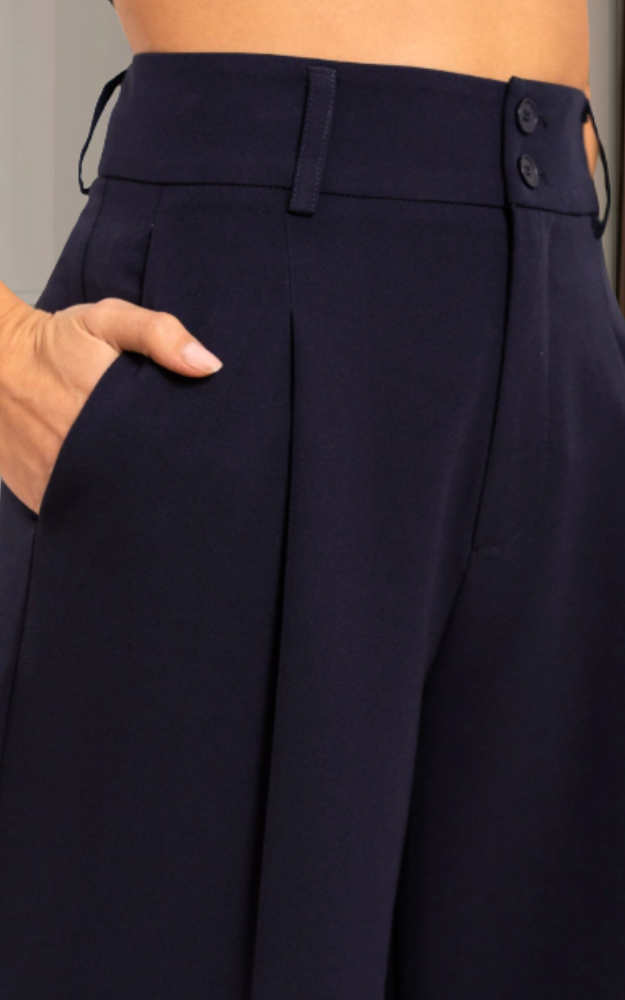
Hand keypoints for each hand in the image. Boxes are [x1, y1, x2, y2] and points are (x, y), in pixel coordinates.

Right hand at [0, 297, 222, 514]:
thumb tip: (208, 365)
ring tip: (138, 482)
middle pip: (139, 488)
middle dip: (158, 483)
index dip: (185, 461)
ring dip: (124, 499)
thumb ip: (160, 334)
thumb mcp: (108, 320)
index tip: (198, 458)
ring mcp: (58, 482)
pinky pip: (76, 511)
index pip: (165, 458)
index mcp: (110, 419)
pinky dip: (92, 507)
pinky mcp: (39, 495)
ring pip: (108, 506)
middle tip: (170, 471)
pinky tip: (106, 493)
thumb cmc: (55, 342)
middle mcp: (82, 458)